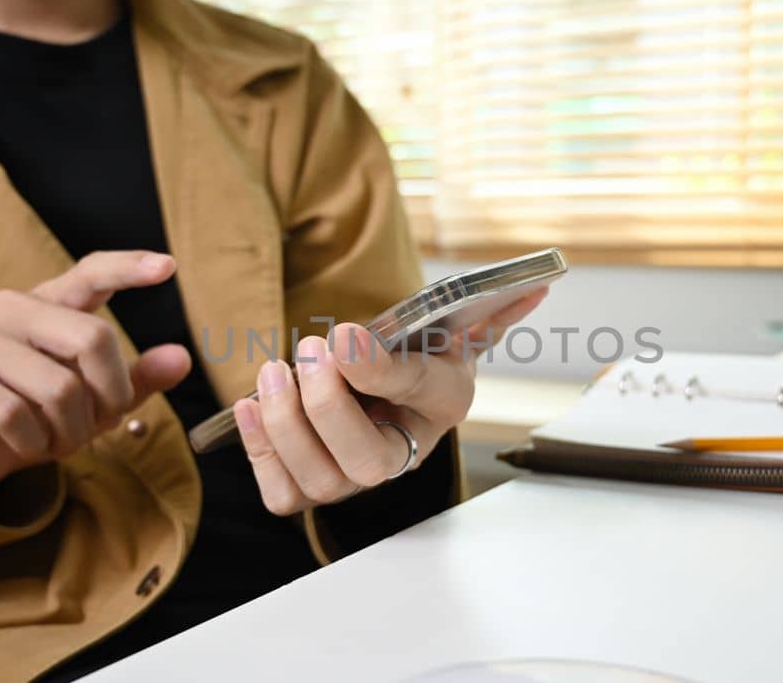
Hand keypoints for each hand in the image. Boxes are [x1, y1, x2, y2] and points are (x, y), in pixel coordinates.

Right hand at [0, 251, 192, 492]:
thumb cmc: (37, 412)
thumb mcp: (92, 398)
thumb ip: (134, 378)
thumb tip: (181, 358)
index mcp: (50, 303)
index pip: (90, 274)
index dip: (128, 268)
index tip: (169, 267)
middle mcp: (11, 309)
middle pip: (91, 338)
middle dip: (110, 395)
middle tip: (102, 422)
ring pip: (58, 388)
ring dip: (72, 431)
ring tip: (61, 440)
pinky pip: (15, 416)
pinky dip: (34, 444)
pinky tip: (29, 446)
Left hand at [232, 288, 548, 514]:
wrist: (392, 383)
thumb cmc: (420, 356)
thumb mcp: (454, 328)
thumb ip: (487, 311)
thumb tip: (534, 287)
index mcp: (444, 405)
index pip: (415, 393)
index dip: (375, 368)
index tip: (342, 333)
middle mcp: (402, 454)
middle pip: (365, 463)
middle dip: (327, 407)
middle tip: (309, 349)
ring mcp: (354, 477)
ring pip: (320, 482)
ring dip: (287, 426)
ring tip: (274, 369)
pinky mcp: (311, 486)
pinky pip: (283, 496)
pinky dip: (259, 454)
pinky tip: (248, 405)